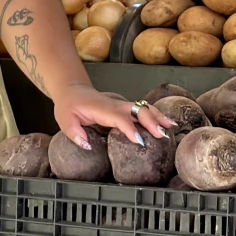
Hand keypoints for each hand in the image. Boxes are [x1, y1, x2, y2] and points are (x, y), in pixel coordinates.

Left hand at [53, 82, 174, 150]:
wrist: (72, 91)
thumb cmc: (69, 106)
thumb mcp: (64, 120)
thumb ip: (74, 133)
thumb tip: (86, 145)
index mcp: (102, 109)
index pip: (119, 118)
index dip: (130, 129)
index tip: (140, 141)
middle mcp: (116, 105)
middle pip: (137, 110)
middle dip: (151, 122)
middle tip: (162, 135)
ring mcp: (122, 105)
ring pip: (144, 108)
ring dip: (158, 117)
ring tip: (172, 128)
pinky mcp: (125, 108)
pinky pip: (143, 110)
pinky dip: (157, 115)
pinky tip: (168, 123)